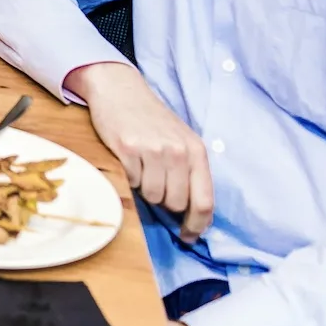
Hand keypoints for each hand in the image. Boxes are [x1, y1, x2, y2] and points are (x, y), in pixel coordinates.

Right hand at [65, 60, 213, 241]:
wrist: (120, 90)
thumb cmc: (151, 120)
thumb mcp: (180, 141)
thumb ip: (189, 172)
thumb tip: (188, 215)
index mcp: (197, 151)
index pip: (204, 201)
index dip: (197, 225)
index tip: (187, 236)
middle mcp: (178, 151)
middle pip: (175, 203)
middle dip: (164, 201)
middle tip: (155, 181)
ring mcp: (153, 149)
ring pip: (152, 195)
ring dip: (144, 188)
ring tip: (141, 166)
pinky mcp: (128, 149)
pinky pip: (130, 182)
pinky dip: (128, 177)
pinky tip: (128, 158)